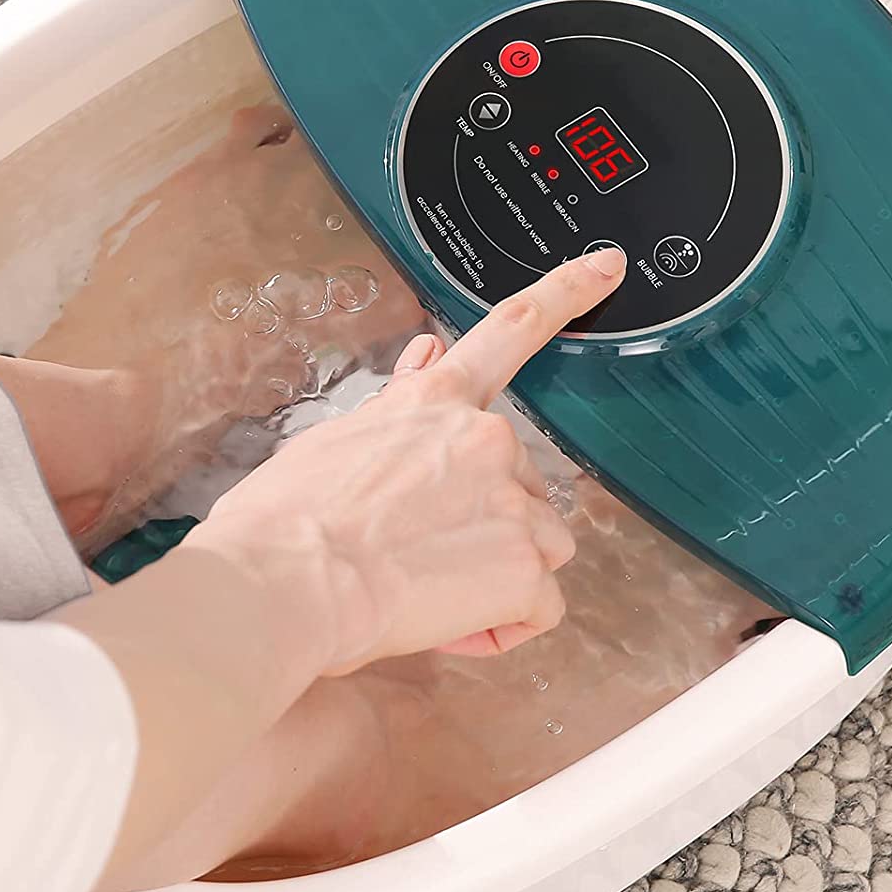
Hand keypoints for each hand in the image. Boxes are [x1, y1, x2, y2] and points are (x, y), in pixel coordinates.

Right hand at [191, 246, 627, 674]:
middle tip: (416, 556)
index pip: (512, 329)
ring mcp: (513, 500)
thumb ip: (398, 405)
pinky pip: (540, 606)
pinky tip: (447, 622)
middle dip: (486, 524)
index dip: (567, 292)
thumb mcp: (336, 438)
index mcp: (436, 402)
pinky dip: (503, 624)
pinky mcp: (525, 564)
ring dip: (500, 573)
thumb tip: (427, 358)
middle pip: (521, 484)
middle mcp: (485, 438)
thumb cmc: (286, 520)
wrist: (287, 576)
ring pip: (540, 545)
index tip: (605, 267)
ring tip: (426, 593)